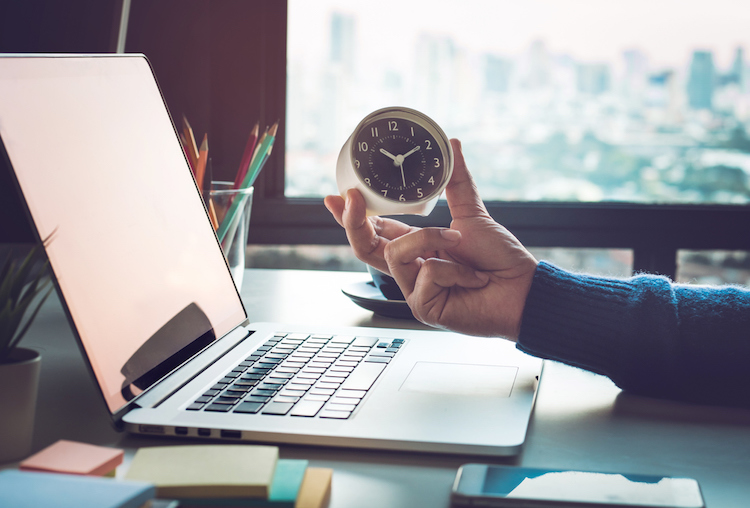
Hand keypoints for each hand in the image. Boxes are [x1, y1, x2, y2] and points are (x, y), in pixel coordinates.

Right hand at [325, 139, 537, 338]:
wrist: (522, 289)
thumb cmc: (499, 259)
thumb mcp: (471, 214)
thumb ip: (456, 181)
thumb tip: (452, 144)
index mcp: (415, 249)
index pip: (374, 230)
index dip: (351, 215)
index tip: (335, 195)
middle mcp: (409, 270)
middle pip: (364, 247)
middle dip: (353, 221)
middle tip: (352, 197)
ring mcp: (413, 291)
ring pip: (396, 254)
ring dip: (430, 239)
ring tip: (459, 242)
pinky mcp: (423, 308)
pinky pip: (425, 274)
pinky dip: (454, 269)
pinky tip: (472, 278)